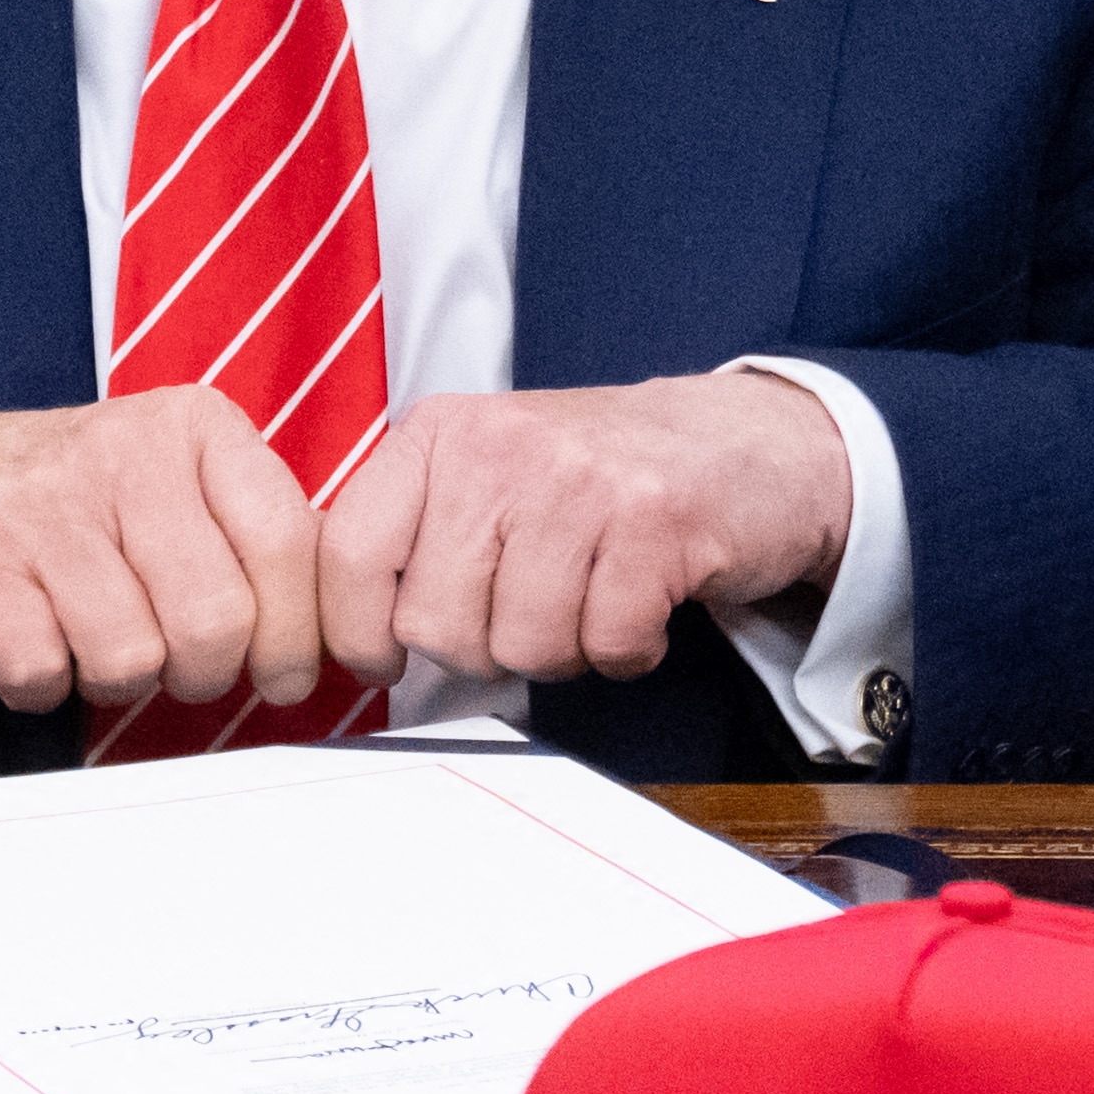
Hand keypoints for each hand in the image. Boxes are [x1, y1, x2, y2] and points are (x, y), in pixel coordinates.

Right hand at [0, 388, 330, 714]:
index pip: (290, 546)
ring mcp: (39, 503)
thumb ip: (254, 537)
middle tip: (172, 661)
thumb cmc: (65, 502)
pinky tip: (31, 640)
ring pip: (133, 659)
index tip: (285, 672)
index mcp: (193, 427)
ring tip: (90, 636)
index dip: (297, 636)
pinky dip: (42, 684)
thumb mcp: (170, 483)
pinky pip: (46, 672)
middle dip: (201, 672)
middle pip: (216, 622)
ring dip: (116, 679)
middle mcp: (119, 450)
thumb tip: (347, 635)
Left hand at [318, 372, 850, 688]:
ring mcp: (579, 480)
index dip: (359, 632)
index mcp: (440, 434)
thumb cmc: (598, 476)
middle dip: (483, 648)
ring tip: (589, 596)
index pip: (349, 553)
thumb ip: (415, 536)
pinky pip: (607, 646)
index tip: (386, 659)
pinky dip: (628, 649)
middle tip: (529, 609)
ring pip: (521, 645)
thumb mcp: (486, 473)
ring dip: (562, 650)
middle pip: (435, 624)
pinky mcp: (656, 521)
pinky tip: (640, 600)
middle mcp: (500, 445)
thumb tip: (353, 641)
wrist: (744, 441)